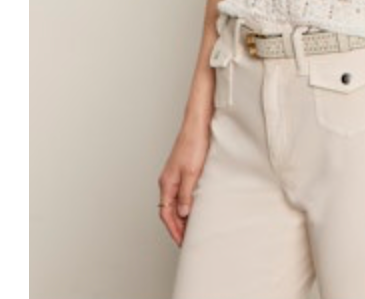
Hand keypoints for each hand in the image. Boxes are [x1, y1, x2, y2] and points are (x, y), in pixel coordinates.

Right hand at [157, 121, 211, 245]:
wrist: (198, 123)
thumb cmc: (194, 143)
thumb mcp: (191, 173)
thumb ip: (186, 194)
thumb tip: (183, 213)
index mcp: (166, 182)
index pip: (166, 213)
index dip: (173, 229)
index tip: (181, 241)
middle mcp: (168, 180)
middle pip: (169, 209)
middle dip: (177, 225)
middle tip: (187, 238)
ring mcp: (175, 174)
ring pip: (175, 201)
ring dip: (182, 215)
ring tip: (192, 226)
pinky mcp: (183, 169)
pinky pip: (181, 192)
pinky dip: (186, 202)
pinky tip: (195, 204)